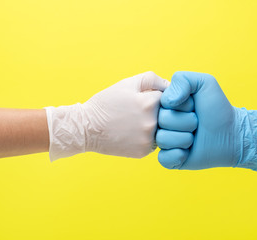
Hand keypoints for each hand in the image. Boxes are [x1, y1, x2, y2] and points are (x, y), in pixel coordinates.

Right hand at [45, 71, 168, 160]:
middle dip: (158, 111)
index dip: (157, 97)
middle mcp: (152, 121)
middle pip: (168, 114)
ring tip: (136, 123)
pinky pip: (155, 142)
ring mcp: (149, 138)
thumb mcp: (127, 83)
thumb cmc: (106, 103)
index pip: (169, 97)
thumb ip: (151, 79)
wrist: (86, 128)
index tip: (146, 100)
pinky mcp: (144, 151)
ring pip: (163, 129)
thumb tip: (170, 85)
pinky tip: (133, 133)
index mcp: (150, 102)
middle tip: (139, 113)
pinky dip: (147, 138)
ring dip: (155, 126)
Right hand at [156, 71, 256, 171]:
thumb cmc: (218, 108)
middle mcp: (162, 122)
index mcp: (166, 105)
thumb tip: (167, 102)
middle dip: (185, 122)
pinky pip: (163, 158)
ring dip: (184, 139)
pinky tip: (189, 151)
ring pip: (162, 140)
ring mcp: (165, 141)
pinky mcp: (170, 159)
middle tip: (197, 123)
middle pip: (162, 121)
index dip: (181, 105)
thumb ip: (182, 80)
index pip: (159, 103)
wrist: (232, 134)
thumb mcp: (204, 83)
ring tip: (195, 137)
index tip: (193, 106)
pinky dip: (178, 155)